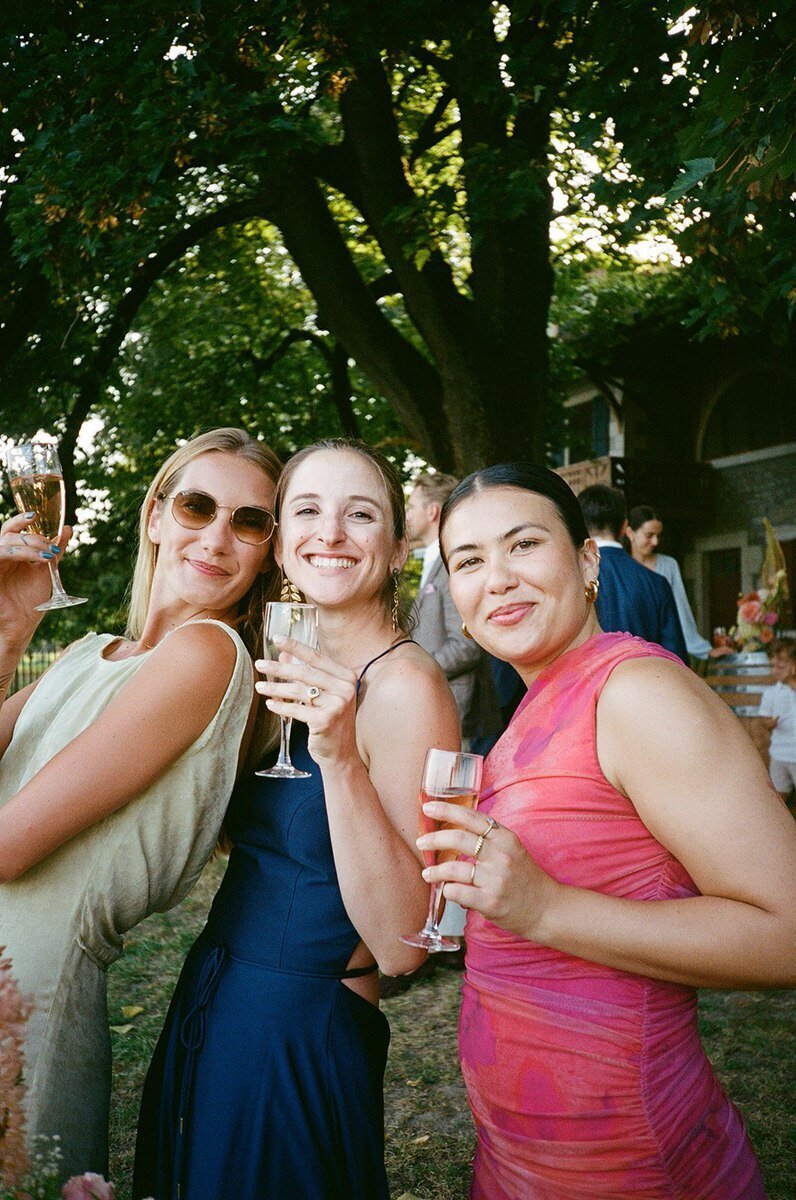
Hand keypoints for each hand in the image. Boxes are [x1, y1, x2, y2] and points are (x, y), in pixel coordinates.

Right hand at [0, 514, 68, 648]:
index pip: (13, 529)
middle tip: (52, 548)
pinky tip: (38, 560)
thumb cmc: (30, 600)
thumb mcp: (47, 570)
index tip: (36, 515)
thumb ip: (55, 549)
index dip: (21, 519)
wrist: (22, 625)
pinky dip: (18, 554)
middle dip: (34, 537)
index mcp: (12, 552)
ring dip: (29, 546)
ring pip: (6, 543)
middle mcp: (2, 556)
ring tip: (48, 556)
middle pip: (10, 533)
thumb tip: (67, 528)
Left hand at [255, 637, 359, 768]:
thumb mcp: (322, 694)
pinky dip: (280, 707)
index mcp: (347, 677)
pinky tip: (269, 704)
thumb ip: (306, 673)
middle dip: (279, 668)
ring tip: (260, 686)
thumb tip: (285, 655)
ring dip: (275, 688)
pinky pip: (296, 709)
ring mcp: (337, 704)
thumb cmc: (331, 721)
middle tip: (260, 664)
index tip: (277, 639)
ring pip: (298, 691)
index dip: (295, 647)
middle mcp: (345, 688)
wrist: (342, 753)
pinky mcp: (325, 720)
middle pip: (305, 672)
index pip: (316, 657)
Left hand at [417, 800, 559, 940]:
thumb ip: (488, 839)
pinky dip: (447, 891)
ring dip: (435, 871)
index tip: (428, 807)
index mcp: (506, 838)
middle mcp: (501, 855)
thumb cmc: (524, 877)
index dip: (447, 810)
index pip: (472, 817)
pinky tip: (446, 891)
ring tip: (427, 874)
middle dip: (434, 839)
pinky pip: (458, 892)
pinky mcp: (491, 902)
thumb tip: (453, 833)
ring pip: (454, 869)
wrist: (546, 908)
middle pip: (459, 839)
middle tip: (421, 842)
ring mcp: (496, 879)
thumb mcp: (512, 850)